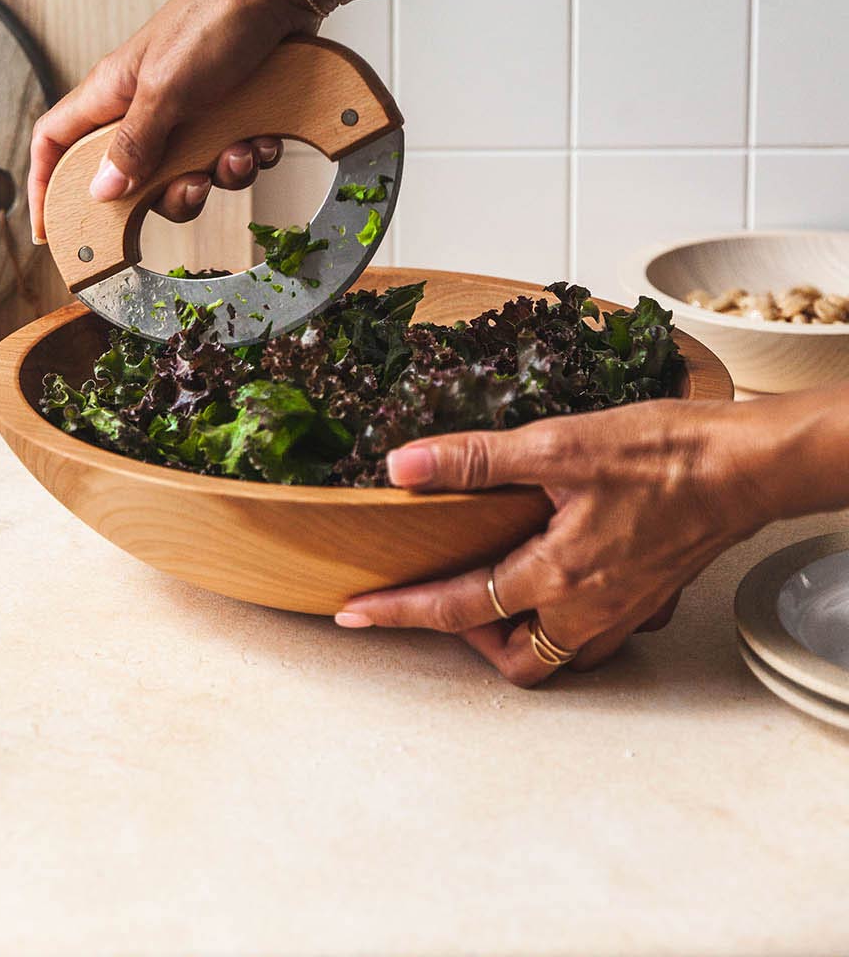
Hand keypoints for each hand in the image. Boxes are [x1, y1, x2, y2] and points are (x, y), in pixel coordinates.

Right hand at [28, 0, 319, 241]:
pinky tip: (264, 136)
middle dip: (168, 195)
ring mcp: (190, 108)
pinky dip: (250, 154)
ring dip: (220, 173)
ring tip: (241, 150)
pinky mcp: (231, 110)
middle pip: (133, 177)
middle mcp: (145, 103)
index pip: (55, 141)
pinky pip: (231, 155)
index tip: (51, 230)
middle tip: (193, 189)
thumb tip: (100, 190)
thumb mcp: (167, 90)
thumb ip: (133, 143)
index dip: (46, 185)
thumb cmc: (216, 21)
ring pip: (190, 171)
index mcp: (112, 92)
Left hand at [335, 398, 765, 686]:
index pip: (458, 607)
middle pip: (513, 658)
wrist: (745, 465)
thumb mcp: (558, 443)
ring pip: (557, 653)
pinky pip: (596, 635)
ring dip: (517, 635)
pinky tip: (557, 577)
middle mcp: (590, 609)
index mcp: (558, 575)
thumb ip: (476, 459)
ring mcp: (624, 611)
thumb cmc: (664, 452)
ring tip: (493, 590)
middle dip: (468, 639)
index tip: (356, 616)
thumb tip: (404, 465)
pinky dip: (563, 621)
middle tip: (439, 596)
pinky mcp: (649, 598)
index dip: (399, 611)